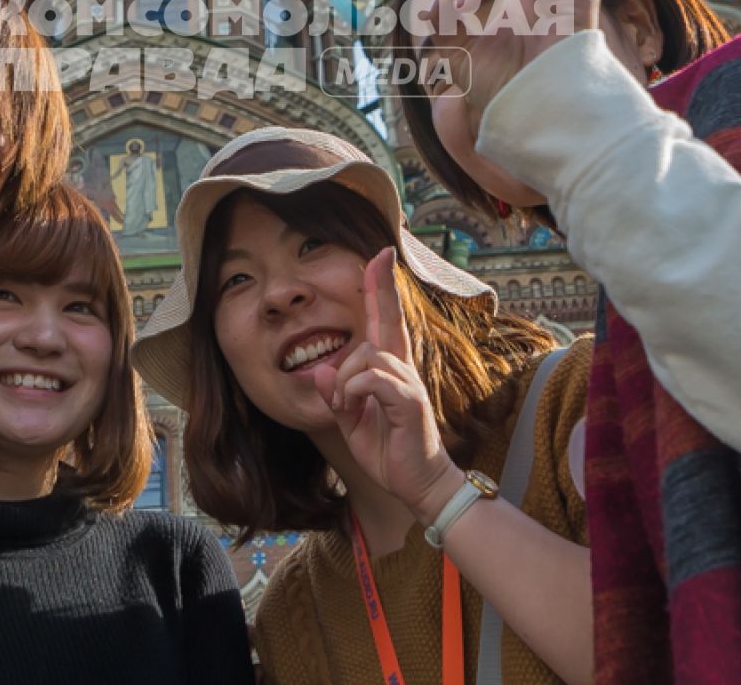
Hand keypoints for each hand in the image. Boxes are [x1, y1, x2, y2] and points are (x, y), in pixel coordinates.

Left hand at [312, 248, 462, 522]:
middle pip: (388, 321)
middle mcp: (403, 370)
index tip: (381, 257)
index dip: (382, 290)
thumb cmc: (389, 452)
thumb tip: (321, 371)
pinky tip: (352, 407)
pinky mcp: (409, 402)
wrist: (419, 486)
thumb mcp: (352, 424)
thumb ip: (337, 398)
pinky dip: (354, 389)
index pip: (384, 322)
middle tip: (381, 255)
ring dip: (347, 377)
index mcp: (390, 371)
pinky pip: (375, 379)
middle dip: (382, 287)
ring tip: (345, 405)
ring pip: (368, 355)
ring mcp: (409, 384)